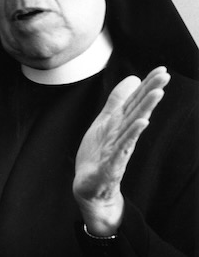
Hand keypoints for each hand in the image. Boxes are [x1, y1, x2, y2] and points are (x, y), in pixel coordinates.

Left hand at [73, 66, 169, 235]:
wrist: (89, 186)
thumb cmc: (99, 153)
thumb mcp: (105, 123)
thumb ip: (118, 102)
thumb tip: (133, 79)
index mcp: (120, 125)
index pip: (135, 102)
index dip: (147, 86)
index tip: (162, 70)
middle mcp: (123, 135)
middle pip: (138, 111)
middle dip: (151, 93)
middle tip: (166, 76)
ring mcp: (119, 150)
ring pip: (133, 127)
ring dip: (145, 109)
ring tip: (157, 94)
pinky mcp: (111, 165)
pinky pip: (122, 149)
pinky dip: (130, 136)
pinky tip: (141, 124)